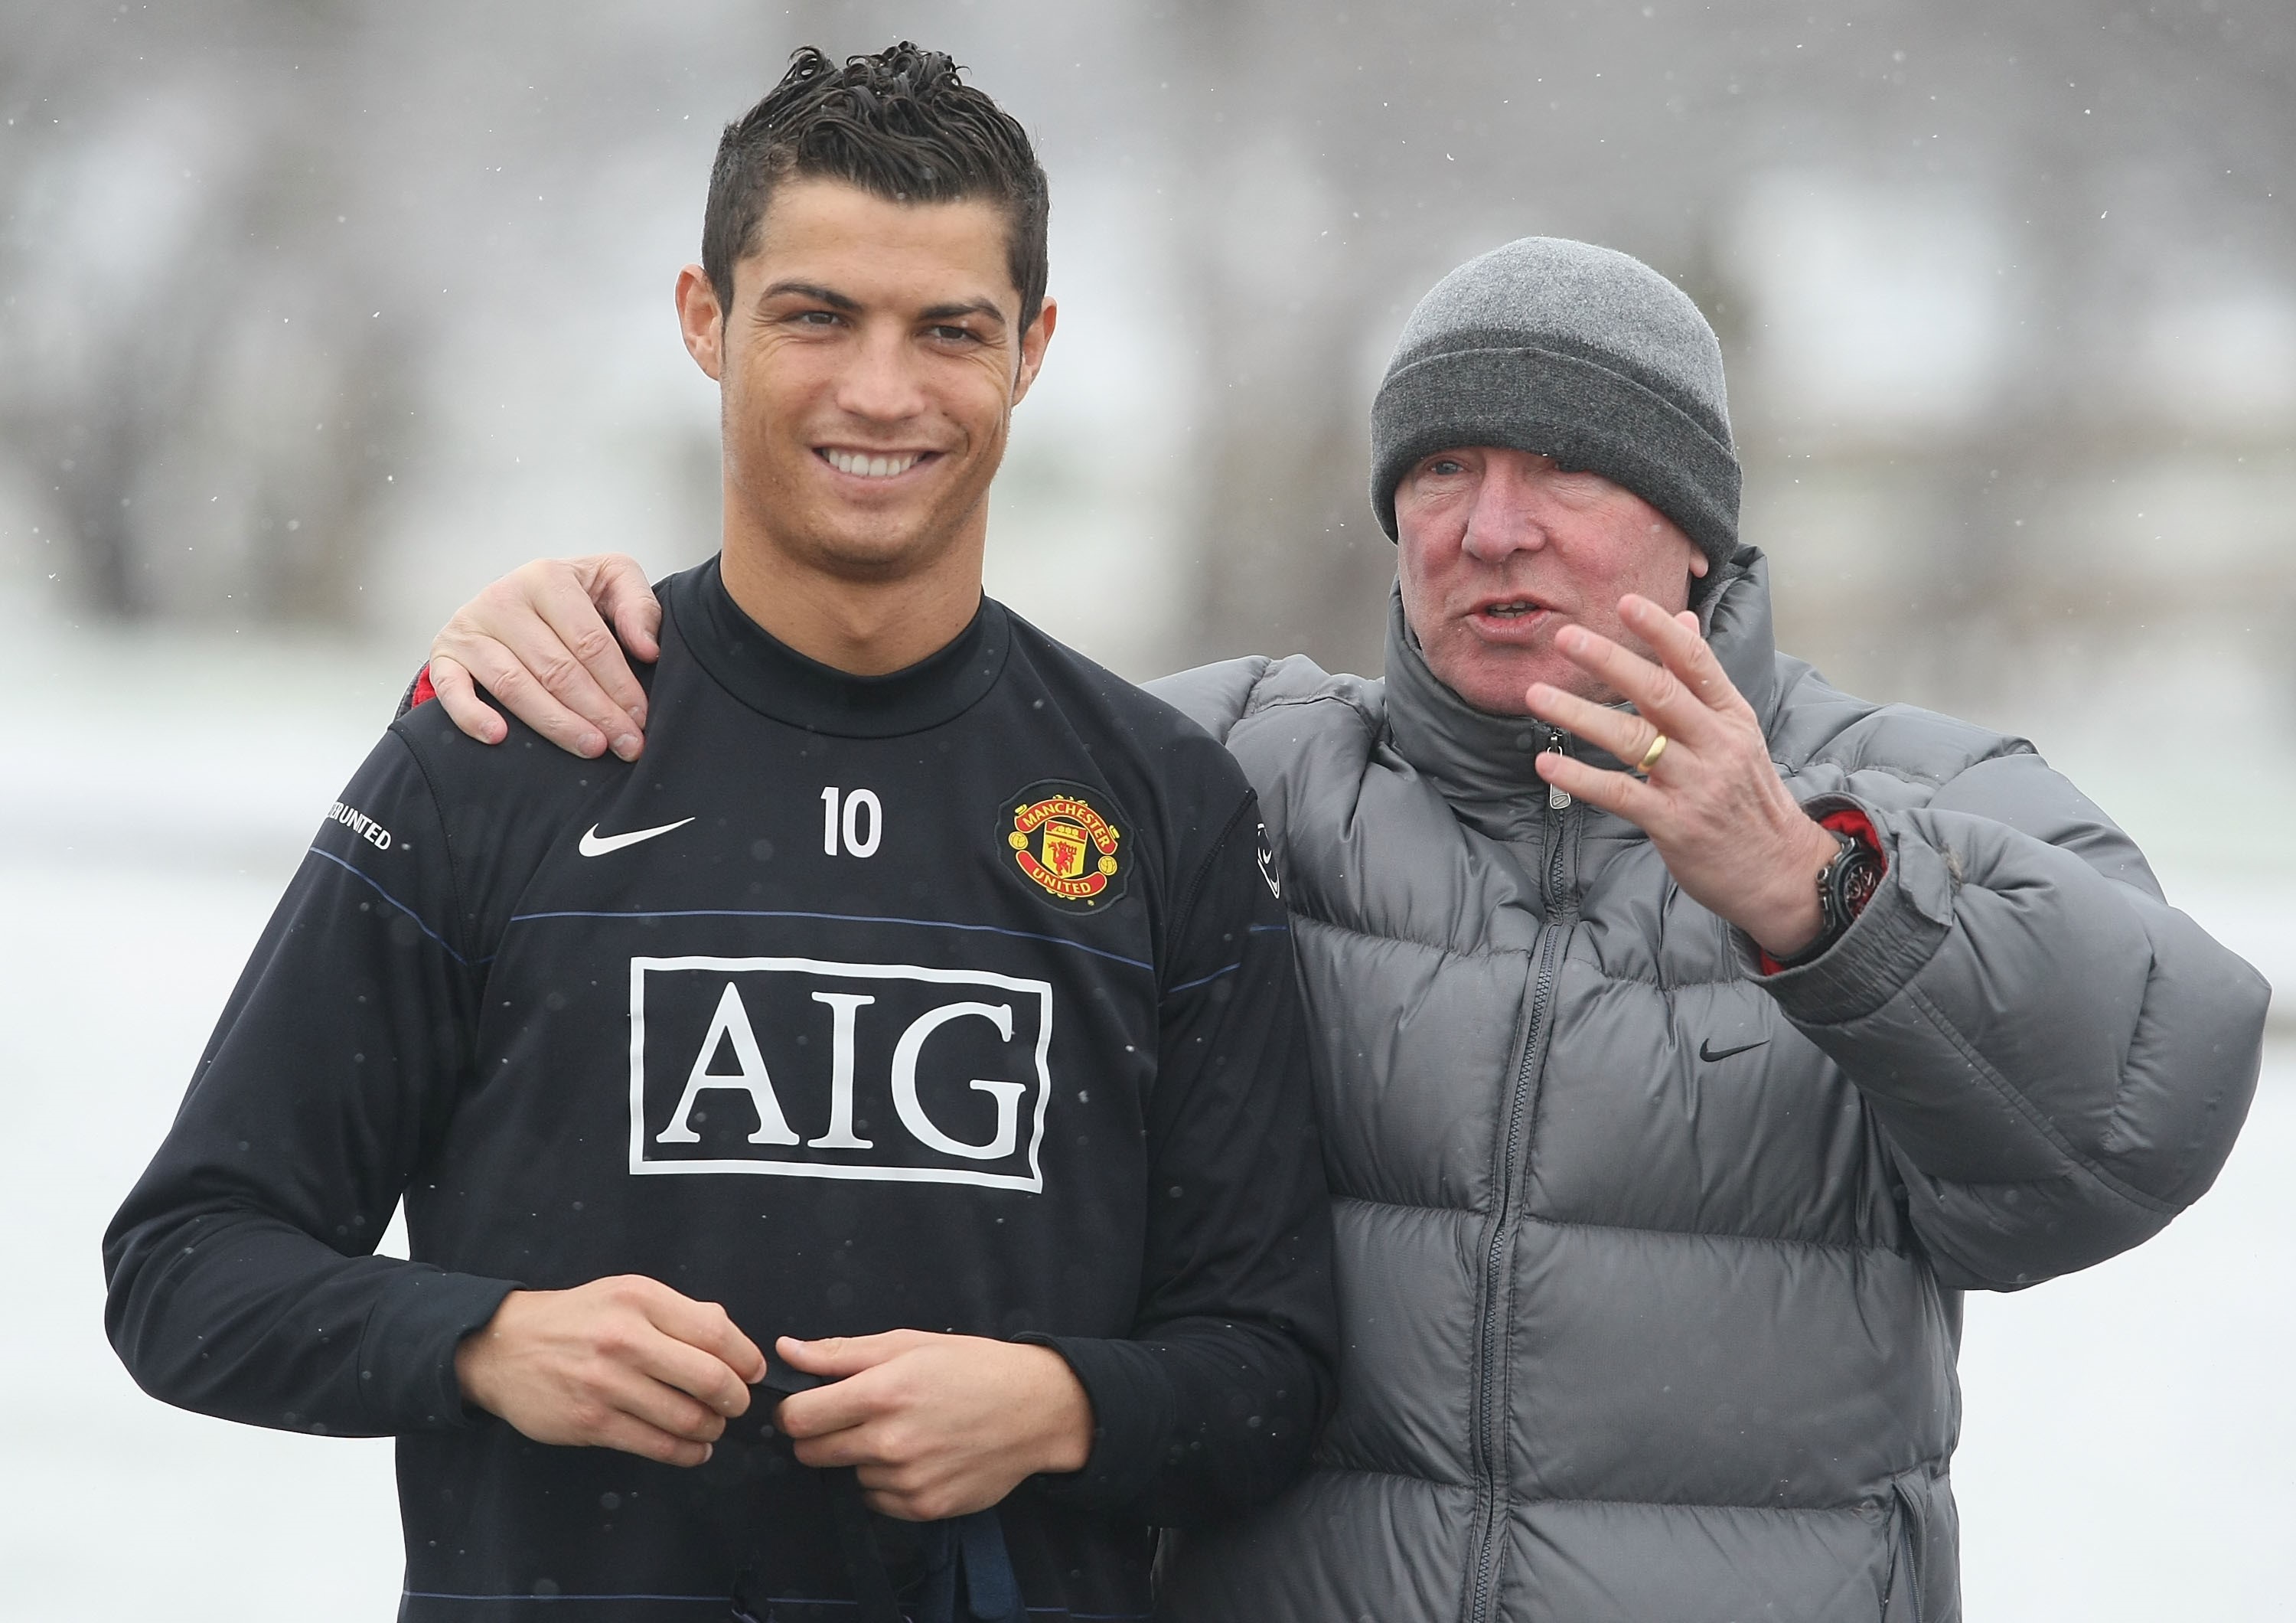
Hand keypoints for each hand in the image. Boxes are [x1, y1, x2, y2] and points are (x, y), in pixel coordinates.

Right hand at [427, 554, 660, 760]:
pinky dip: (473, 715)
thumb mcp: (610, 581)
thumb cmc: (570, 597)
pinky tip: (500, 737)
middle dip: (597, 712)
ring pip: (514, 684)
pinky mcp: (446, 654)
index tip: (641, 717)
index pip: (589, 641)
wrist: (512, 598)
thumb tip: (648, 649)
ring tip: (590, 748)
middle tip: (626, 744)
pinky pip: (453, 689)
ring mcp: (470, 628)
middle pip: (556, 668)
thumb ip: (638, 605)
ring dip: (555, 723)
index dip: (619, 684)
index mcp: (547, 578)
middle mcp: (504, 598)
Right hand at [454, 1275, 766, 1466]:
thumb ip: (680, 1313)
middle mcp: (625, 1339)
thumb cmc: (576, 1318)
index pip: (717, 1334)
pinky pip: (655, 1445)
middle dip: (736, 1399)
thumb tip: (734, 1340)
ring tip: (713, 1426)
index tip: (753, 1373)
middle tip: (737, 1405)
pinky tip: (694, 1448)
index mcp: (641, 1299)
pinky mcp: (591, 1422)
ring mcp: (606, 1384)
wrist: (502, 1346)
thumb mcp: (626, 1293)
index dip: (746, 1360)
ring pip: (686, 1417)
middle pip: (710, 1378)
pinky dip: (686, 1452)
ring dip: (712, 1428)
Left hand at [773, 1330, 1092, 1521]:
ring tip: (902, 1434)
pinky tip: (918, 1457)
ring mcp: (906, 1480)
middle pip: (811, 1453)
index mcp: (882, 1392)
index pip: (798, 1418)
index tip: (807, 1406)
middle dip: (821, 1435)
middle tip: (855, 1418)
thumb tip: (787, 1351)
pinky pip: (876, 1501)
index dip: (794, 1411)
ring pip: (847, 1476)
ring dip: (860, 1458)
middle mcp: (890, 1441)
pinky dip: (886, 1483)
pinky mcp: (922, 1508)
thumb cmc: (973, 1367)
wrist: (1036, 1410)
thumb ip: (840, 1352)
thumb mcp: (908, 1344)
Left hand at [1524, 594, 1841, 958]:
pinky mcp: (1674, 823)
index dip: (1660, 630)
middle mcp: (1716, 744)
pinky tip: (1547, 763)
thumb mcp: (1737, 731)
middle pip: (1659, 692)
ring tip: (1537, 696)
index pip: (1696, 662)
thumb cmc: (1749, 796)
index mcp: (1732, 716)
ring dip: (1579, 714)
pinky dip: (1580, 778)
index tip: (1625, 602)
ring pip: (1632, 739)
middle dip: (1611, 661)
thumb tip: (1684, 621)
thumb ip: (1702, 679)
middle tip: (1567, 637)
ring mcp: (1696, 784)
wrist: (1780, 870)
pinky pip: (1620, 793)